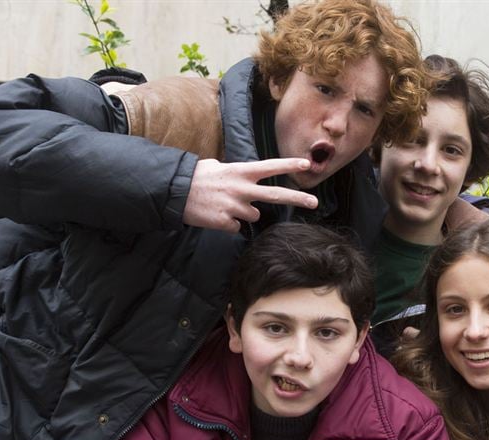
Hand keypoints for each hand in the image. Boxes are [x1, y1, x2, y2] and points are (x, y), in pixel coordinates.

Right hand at [182, 158, 318, 231]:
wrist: (173, 192)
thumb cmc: (196, 178)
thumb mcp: (217, 167)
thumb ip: (236, 174)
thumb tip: (245, 179)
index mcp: (239, 171)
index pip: (269, 167)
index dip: (288, 165)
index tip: (306, 164)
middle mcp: (241, 188)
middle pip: (275, 195)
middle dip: (297, 198)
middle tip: (314, 202)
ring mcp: (235, 206)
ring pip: (253, 215)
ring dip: (242, 213)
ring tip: (223, 205)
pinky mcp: (226, 222)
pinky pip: (236, 226)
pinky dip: (228, 223)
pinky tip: (215, 215)